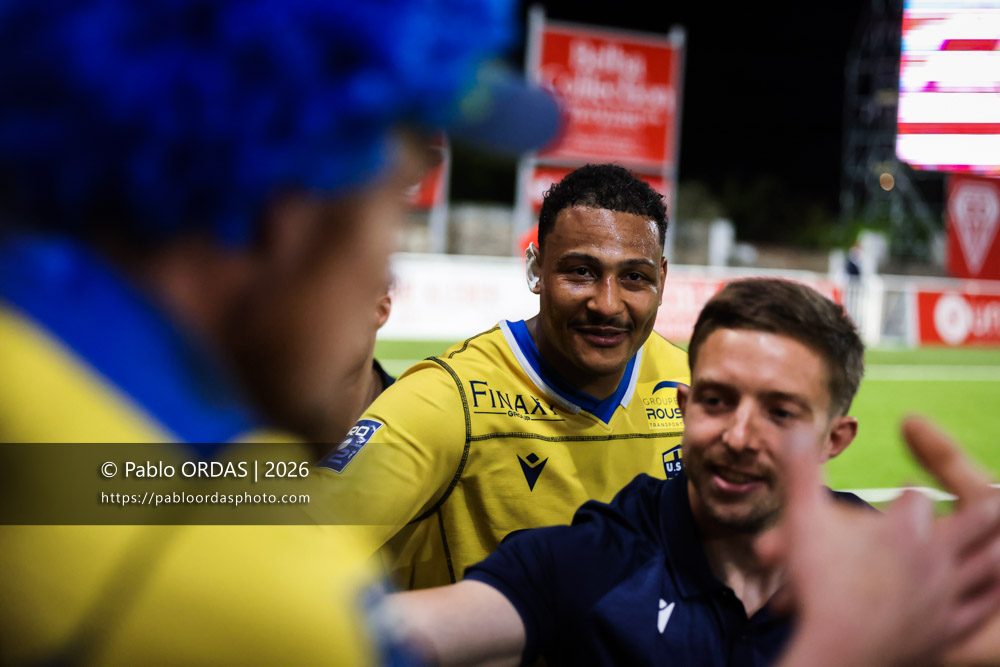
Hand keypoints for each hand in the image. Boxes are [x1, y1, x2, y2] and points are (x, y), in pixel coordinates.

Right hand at [760, 417, 999, 666]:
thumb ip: (802, 472)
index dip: (910, 491)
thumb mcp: (803, 521)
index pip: (918, 498)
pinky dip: (991, 592)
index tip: (906, 486)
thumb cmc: (820, 585)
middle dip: (983, 506)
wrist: (840, 652)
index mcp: (906, 529)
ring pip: (989, 564)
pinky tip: (993, 587)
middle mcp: (937, 558)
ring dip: (994, 546)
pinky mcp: (950, 630)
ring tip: (998, 536)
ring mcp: (948, 596)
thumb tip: (794, 427)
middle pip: (976, 521)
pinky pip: (982, 606)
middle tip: (993, 496)